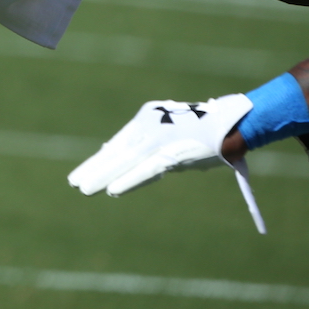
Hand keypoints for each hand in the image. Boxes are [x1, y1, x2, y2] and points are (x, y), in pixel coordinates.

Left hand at [69, 94, 264, 231]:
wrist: (235, 123)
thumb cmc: (210, 130)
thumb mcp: (178, 136)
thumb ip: (158, 149)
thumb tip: (141, 166)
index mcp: (149, 117)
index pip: (121, 141)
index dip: (103, 158)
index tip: (87, 170)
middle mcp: (149, 125)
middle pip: (116, 151)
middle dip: (95, 167)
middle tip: (74, 181)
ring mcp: (158, 138)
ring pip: (125, 161)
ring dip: (103, 176)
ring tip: (83, 188)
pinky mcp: (170, 152)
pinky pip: (145, 170)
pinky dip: (128, 180)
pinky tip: (112, 191)